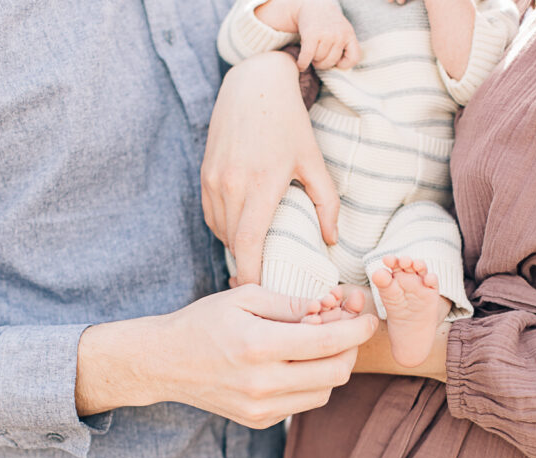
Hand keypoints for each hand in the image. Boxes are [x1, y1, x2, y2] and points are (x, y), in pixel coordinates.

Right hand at [76, 285, 378, 428]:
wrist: (165, 363)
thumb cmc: (204, 322)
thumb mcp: (244, 297)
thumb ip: (291, 304)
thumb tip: (331, 309)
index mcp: (259, 346)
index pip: (328, 342)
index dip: (357, 329)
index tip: (369, 318)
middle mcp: (262, 383)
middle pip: (335, 372)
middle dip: (351, 348)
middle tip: (348, 329)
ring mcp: (261, 407)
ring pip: (325, 391)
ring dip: (334, 367)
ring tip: (322, 344)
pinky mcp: (260, 420)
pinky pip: (305, 403)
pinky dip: (313, 383)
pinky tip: (300, 363)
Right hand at [202, 51, 338, 285]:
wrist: (253, 86)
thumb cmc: (288, 123)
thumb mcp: (314, 161)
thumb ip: (326, 202)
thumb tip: (331, 240)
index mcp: (260, 184)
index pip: (248, 243)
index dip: (251, 273)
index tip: (259, 292)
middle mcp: (230, 185)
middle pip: (233, 243)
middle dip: (246, 267)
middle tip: (265, 286)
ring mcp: (213, 180)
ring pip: (221, 231)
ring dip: (237, 249)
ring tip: (256, 262)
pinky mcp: (204, 175)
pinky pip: (212, 216)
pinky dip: (226, 231)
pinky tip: (243, 235)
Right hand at [295, 0, 360, 70]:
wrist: (312, 5)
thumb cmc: (327, 23)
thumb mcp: (342, 31)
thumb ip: (345, 46)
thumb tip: (339, 68)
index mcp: (349, 34)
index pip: (354, 58)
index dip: (344, 64)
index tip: (336, 62)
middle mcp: (339, 35)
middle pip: (332, 62)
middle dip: (323, 63)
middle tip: (318, 58)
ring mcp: (326, 35)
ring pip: (319, 60)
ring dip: (313, 60)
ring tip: (312, 53)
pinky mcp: (311, 35)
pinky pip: (307, 57)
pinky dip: (302, 64)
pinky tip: (300, 65)